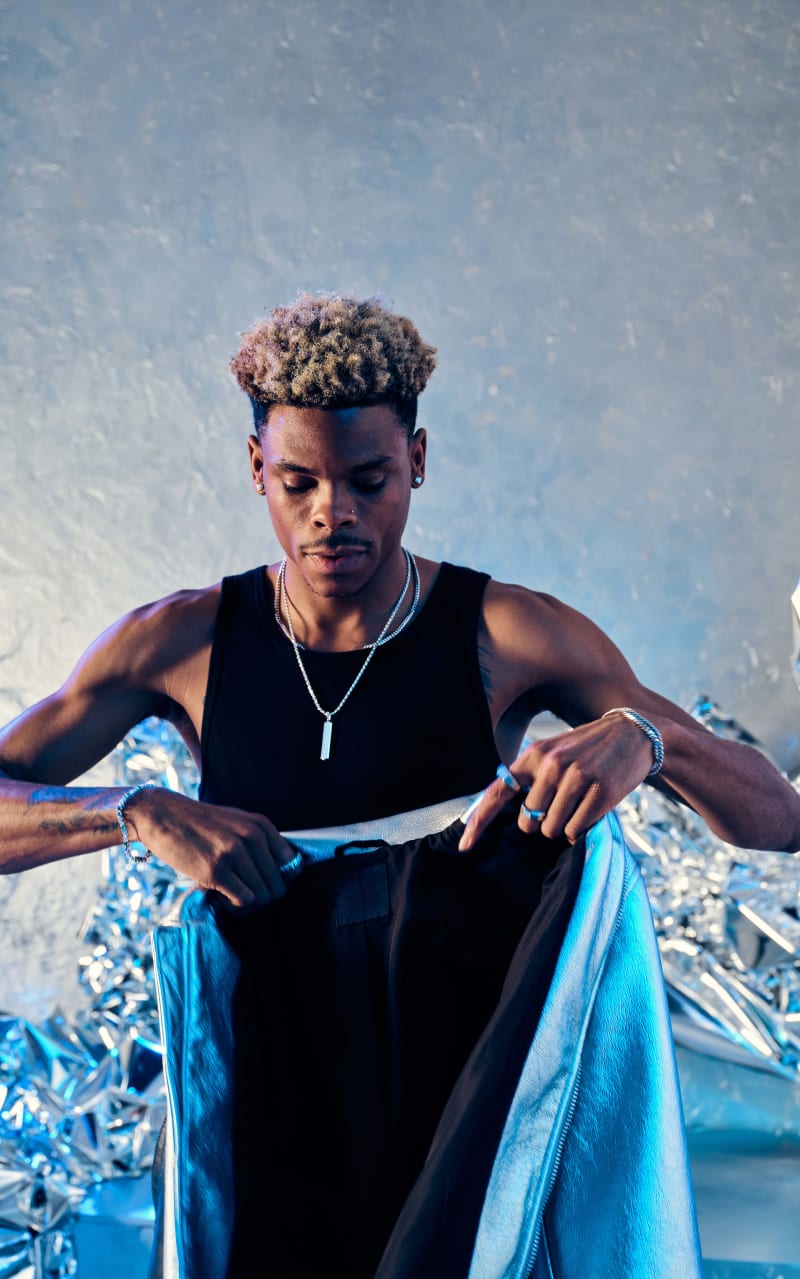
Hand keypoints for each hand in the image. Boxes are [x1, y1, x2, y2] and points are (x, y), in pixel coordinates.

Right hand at [126, 787, 298, 907]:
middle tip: (243, 893)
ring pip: (262, 895)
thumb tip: (281, 873)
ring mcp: (234, 855)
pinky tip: (220, 895)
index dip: (280, 879)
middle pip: (278, 884)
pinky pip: (243, 900)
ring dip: (248, 902)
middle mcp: (252, 838)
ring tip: (230, 893)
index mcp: (261, 825)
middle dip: (263, 895)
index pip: (292, 864)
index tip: (263, 883)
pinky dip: (234, 904)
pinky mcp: (216, 872)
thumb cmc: (199, 823)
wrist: (162, 815)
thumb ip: (259, 842)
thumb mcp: (237, 822)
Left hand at [457, 713, 654, 849]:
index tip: (465, 845)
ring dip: (564, 825)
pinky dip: (580, 829)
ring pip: (553, 829)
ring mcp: (577, 779)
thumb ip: (532, 776)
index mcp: (535, 755)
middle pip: (530, 821)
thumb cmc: (588, 748)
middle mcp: (552, 766)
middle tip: (561, 804)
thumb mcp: (555, 750)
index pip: (499, 792)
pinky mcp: (600, 794)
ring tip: (579, 802)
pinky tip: (591, 808)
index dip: (480, 821)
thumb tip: (516, 811)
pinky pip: (576, 831)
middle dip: (542, 821)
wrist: (632, 735)